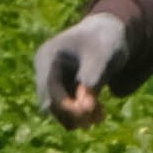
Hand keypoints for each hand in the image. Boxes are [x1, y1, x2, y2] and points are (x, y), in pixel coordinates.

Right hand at [34, 13, 127, 127]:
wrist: (108, 33)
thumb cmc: (105, 41)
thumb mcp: (102, 57)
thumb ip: (93, 80)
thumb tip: (84, 109)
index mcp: (48, 56)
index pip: (49, 88)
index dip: (65, 105)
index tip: (87, 113)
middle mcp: (44, 70)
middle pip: (49, 103)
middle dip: (73, 114)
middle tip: (98, 118)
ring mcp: (51, 81)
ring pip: (57, 110)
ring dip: (78, 117)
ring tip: (101, 115)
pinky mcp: (60, 90)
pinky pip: (66, 110)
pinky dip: (81, 115)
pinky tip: (99, 112)